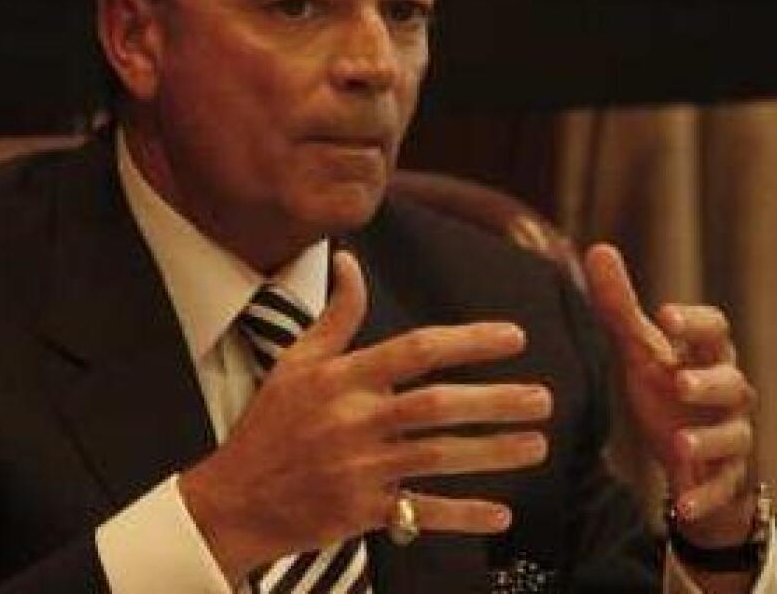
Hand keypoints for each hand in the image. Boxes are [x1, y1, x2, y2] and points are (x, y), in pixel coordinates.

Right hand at [180, 250, 551, 584]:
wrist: (233, 498)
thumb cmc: (269, 424)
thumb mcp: (296, 362)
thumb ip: (334, 316)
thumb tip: (349, 262)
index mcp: (342, 378)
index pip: (415, 350)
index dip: (468, 342)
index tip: (515, 337)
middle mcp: (353, 419)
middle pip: (436, 406)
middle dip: (494, 401)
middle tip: (543, 399)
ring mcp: (358, 467)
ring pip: (437, 457)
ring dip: (492, 453)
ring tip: (538, 447)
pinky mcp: (360, 511)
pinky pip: (420, 512)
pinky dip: (461, 514)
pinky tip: (501, 514)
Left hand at [584, 244, 758, 546]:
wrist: (693, 455)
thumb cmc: (668, 390)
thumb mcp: (642, 351)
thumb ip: (620, 307)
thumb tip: (599, 248)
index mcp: (706, 356)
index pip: (714, 330)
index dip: (695, 322)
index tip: (667, 314)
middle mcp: (728, 394)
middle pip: (731, 383)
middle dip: (708, 382)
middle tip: (680, 382)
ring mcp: (732, 436)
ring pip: (733, 436)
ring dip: (708, 439)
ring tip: (680, 444)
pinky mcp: (727, 477)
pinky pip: (722, 488)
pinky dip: (704, 496)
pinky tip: (681, 503)